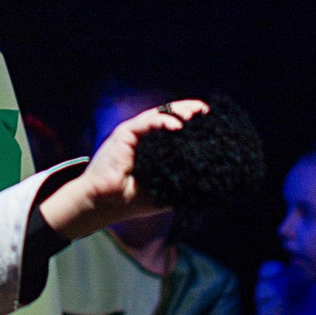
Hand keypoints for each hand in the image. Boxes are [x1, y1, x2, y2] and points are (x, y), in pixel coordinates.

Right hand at [39, 101, 209, 243]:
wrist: (105, 204)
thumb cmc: (133, 200)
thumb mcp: (166, 189)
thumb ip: (183, 181)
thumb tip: (210, 178)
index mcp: (152, 146)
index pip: (175, 126)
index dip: (192, 121)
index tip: (211, 122)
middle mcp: (143, 136)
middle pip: (168, 115)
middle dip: (188, 110)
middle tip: (205, 112)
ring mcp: (133, 133)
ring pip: (158, 114)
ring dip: (178, 112)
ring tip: (195, 115)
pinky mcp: (124, 134)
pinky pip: (146, 122)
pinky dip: (163, 121)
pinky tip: (177, 126)